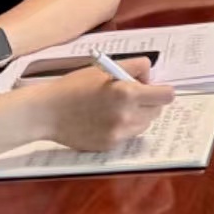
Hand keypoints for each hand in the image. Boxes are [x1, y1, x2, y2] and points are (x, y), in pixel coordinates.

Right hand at [40, 59, 175, 150]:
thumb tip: (150, 76)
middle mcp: (126, 116)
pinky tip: (105, 119)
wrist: (47, 112)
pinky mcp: (108, 146)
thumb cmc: (75, 86)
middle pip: (157, 111)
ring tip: (117, 107)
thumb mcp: (106, 68)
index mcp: (128, 93)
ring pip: (144, 125)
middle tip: (132, 95)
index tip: (150, 86)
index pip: (166, 96)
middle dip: (149, 102)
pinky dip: (123, 128)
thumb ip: (135, 67)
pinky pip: (127, 135)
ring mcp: (118, 134)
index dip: (161, 89)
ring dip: (138, 115)